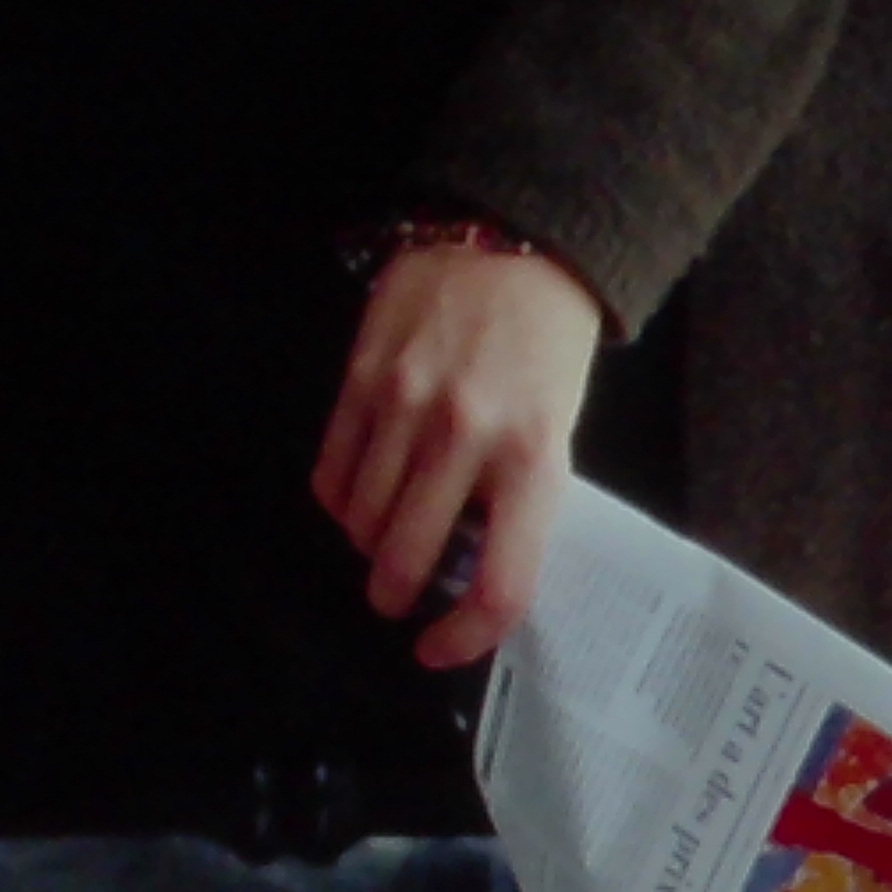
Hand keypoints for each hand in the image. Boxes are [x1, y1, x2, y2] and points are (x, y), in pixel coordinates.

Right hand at [315, 237, 605, 670]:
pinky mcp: (363, 376)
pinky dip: (339, 500)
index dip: (465, 635)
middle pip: (408, 557)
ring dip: (365, 546)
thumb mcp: (558, 430)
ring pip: (362, 519)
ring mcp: (407, 405)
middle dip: (395, 593)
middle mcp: (467, 438)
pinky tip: (355, 499)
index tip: (440, 649)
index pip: (499, 582)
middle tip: (396, 598)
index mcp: (535, 461)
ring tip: (378, 542)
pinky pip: (334, 469)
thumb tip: (471, 569)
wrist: (515, 242)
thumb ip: (518, 498)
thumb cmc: (548, 348)